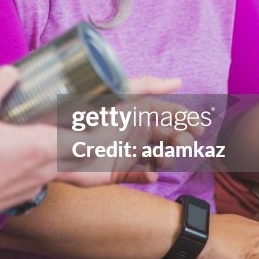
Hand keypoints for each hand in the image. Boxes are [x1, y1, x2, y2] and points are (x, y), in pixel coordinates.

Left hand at [56, 75, 201, 185]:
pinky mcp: (115, 172)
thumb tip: (179, 81)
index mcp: (135, 110)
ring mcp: (125, 152)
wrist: (59, 146)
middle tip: (182, 145)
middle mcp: (132, 131)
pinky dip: (147, 177)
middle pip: (167, 137)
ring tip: (161, 161)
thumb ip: (147, 86)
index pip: (167, 114)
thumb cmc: (85, 116)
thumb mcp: (117, 93)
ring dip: (166, 160)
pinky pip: (138, 176)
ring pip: (158, 158)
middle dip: (180, 141)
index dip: (185, 119)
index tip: (199, 127)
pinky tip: (149, 176)